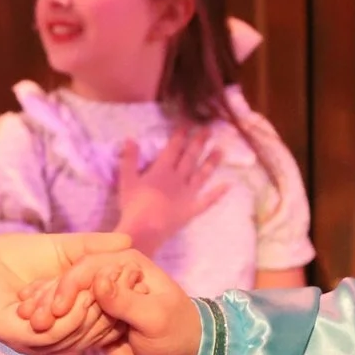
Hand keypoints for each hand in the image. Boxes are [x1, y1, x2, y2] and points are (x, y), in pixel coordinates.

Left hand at [0, 232, 134, 354]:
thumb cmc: (5, 257)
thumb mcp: (59, 249)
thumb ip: (90, 248)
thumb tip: (129, 241)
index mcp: (64, 324)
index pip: (105, 320)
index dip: (121, 296)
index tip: (132, 273)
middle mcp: (54, 340)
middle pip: (99, 327)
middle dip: (110, 299)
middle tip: (116, 275)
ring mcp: (37, 343)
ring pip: (81, 330)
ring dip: (91, 301)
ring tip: (95, 278)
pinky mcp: (20, 338)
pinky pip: (58, 330)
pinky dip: (71, 308)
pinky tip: (75, 287)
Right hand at [14, 248, 201, 354]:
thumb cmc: (175, 334)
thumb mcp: (156, 318)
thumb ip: (127, 300)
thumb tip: (98, 280)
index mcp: (126, 263)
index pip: (88, 266)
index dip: (68, 285)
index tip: (55, 308)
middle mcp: (109, 272)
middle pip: (70, 278)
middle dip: (49, 295)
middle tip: (30, 317)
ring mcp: (99, 292)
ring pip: (64, 293)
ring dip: (43, 305)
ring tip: (24, 320)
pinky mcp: (90, 312)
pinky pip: (66, 311)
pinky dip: (48, 317)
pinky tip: (29, 324)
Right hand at [114, 126, 227, 255]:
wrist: (145, 230)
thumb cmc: (133, 205)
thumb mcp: (126, 180)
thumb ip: (129, 159)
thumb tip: (130, 139)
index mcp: (162, 169)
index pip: (174, 148)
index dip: (181, 135)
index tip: (188, 124)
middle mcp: (178, 178)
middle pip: (191, 157)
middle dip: (199, 142)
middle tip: (209, 129)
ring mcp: (188, 194)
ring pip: (202, 175)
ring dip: (211, 162)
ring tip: (221, 150)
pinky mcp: (192, 209)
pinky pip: (208, 200)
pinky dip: (218, 193)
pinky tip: (228, 185)